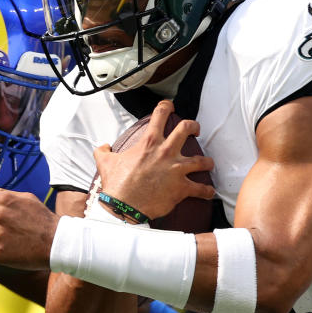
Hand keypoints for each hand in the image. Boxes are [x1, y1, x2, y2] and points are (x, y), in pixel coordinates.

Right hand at [96, 100, 213, 219]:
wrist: (124, 206)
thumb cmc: (116, 184)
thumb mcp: (105, 162)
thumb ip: (103, 151)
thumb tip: (103, 147)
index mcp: (149, 142)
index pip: (160, 114)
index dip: (167, 106)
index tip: (170, 107)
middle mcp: (166, 152)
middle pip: (187, 128)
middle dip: (194, 126)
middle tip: (195, 130)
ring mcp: (176, 169)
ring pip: (202, 160)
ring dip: (207, 162)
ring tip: (208, 163)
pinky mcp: (182, 188)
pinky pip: (201, 189)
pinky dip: (207, 191)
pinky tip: (208, 193)